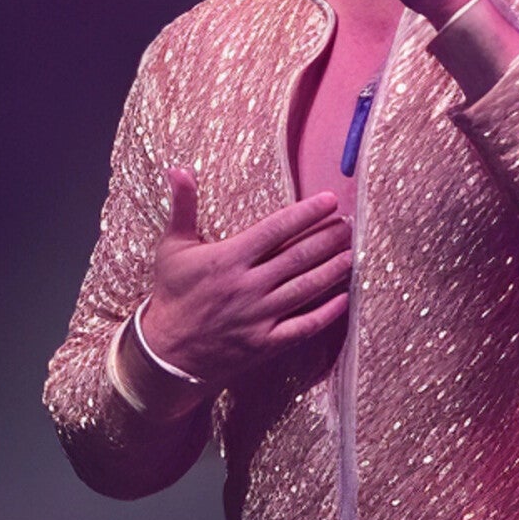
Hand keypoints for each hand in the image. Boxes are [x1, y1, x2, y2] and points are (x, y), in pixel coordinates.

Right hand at [139, 173, 349, 391]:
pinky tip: (343, 298)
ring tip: (352, 253)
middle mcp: (247, 285)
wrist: (165, 352)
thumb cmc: (172, 293)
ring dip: (333, 269)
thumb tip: (179, 168)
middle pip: (298, 256)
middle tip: (350, 225)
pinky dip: (326, 313)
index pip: (276, 229)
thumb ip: (182, 205)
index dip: (306, 213)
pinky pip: (303, 326)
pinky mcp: (265, 343)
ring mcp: (258, 316)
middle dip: (328, 238)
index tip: (330, 201)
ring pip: (306, 288)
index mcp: (228, 258)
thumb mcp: (172, 247)